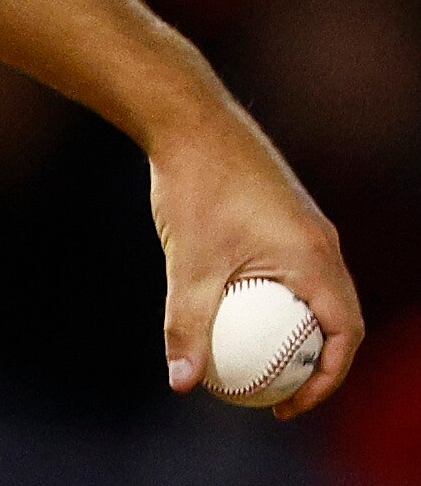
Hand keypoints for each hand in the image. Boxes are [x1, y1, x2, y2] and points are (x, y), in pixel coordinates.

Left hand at [150, 112, 361, 417]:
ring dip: (296, 329)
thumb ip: (186, 324)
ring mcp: (306, 225)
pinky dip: (277, 298)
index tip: (289, 405)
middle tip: (276, 393)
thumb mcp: (188, 263)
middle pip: (338, 318)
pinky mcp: (284, 212)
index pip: (344, 336)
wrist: (189, 119)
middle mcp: (322, 242)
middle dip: (316, 363)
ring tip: (256, 360)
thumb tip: (181, 384)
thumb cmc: (194, 187)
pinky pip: (294, 268)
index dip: (326, 379)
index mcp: (316, 258)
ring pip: (315, 292)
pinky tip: (232, 309)